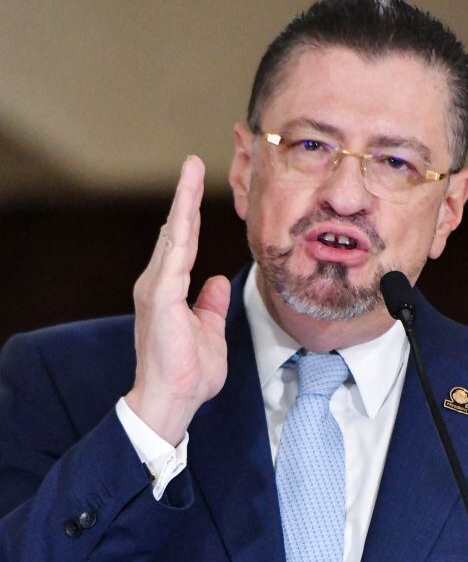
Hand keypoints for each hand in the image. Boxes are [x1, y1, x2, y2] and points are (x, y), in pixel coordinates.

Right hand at [125, 156, 230, 444]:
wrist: (172, 399)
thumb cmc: (189, 374)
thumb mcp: (210, 332)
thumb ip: (211, 305)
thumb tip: (216, 281)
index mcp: (169, 292)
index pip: (184, 246)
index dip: (191, 217)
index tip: (196, 188)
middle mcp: (158, 284)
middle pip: (175, 233)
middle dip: (185, 197)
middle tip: (192, 162)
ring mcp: (157, 288)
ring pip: (173, 235)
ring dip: (182, 201)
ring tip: (190, 168)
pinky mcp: (161, 296)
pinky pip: (175, 254)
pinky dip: (181, 227)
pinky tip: (186, 205)